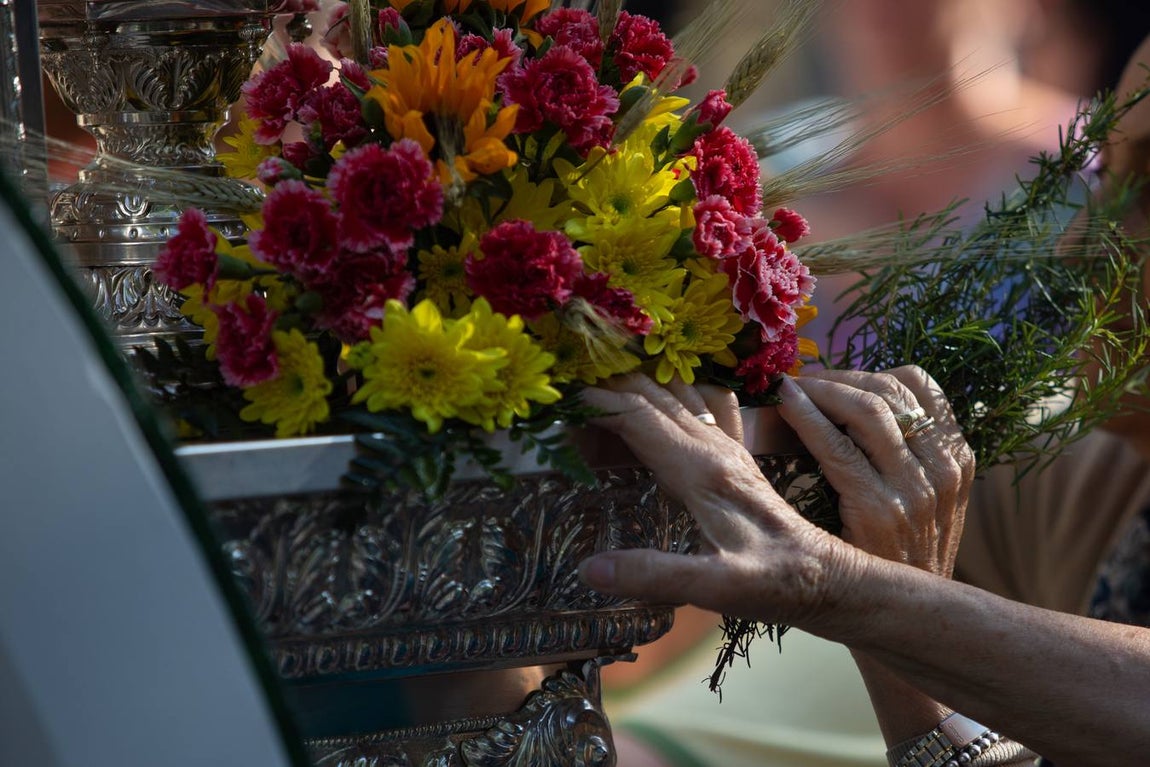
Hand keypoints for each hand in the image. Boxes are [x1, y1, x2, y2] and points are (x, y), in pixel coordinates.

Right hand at [577, 373, 857, 628]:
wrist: (828, 579)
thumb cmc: (774, 584)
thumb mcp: (715, 589)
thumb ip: (655, 575)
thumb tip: (588, 569)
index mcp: (701, 469)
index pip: (637, 415)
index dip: (595, 400)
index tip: (557, 394)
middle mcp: (714, 447)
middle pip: (652, 393)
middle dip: (607, 378)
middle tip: (565, 371)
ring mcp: (727, 448)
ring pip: (675, 392)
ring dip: (637, 378)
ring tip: (599, 369)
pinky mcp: (736, 457)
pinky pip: (702, 405)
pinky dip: (673, 388)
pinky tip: (663, 385)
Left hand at [777, 367, 973, 575]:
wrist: (904, 619)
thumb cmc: (901, 554)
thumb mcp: (925, 500)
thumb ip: (905, 455)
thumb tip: (848, 402)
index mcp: (956, 458)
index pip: (920, 384)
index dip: (871, 371)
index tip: (836, 377)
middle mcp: (942, 469)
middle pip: (890, 390)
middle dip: (840, 377)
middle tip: (804, 379)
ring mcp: (913, 490)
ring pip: (867, 408)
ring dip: (822, 389)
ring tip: (793, 389)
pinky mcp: (877, 510)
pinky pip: (836, 447)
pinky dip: (807, 417)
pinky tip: (786, 405)